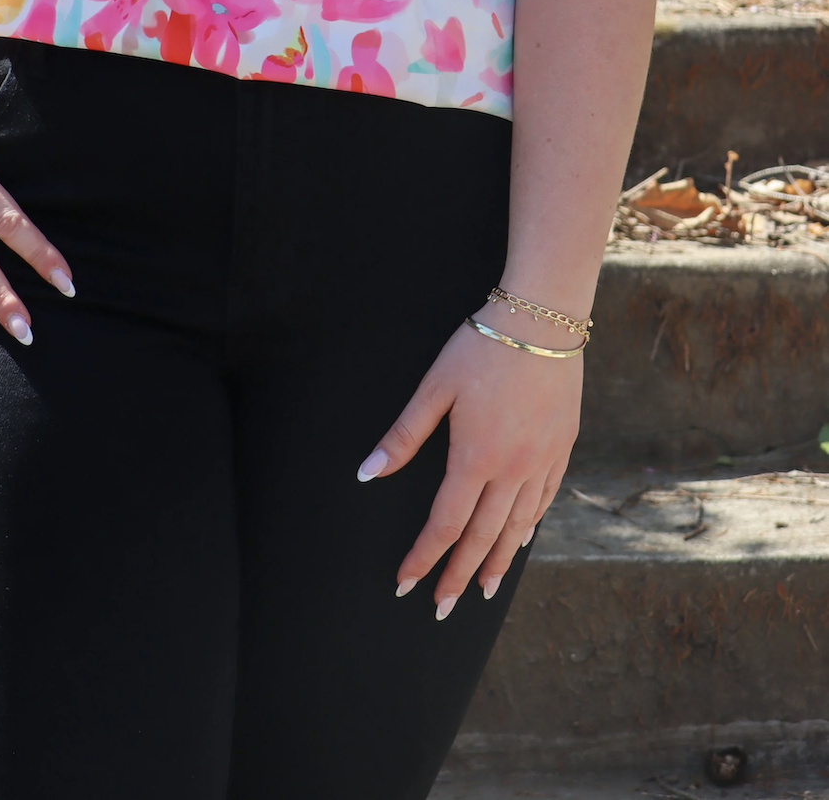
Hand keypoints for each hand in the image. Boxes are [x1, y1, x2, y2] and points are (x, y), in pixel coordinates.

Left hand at [356, 307, 581, 614]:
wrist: (542, 320)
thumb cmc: (480, 347)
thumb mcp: (434, 387)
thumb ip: (403, 436)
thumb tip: (367, 474)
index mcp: (475, 457)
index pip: (446, 524)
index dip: (424, 556)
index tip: (406, 584)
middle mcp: (513, 469)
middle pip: (484, 537)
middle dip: (459, 576)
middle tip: (442, 609)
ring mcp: (543, 461)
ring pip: (518, 526)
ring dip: (498, 561)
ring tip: (483, 590)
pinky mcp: (563, 447)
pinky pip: (544, 499)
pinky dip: (529, 526)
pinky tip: (521, 538)